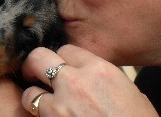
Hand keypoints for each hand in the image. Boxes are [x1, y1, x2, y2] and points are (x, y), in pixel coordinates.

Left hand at [21, 45, 157, 115]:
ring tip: (39, 98)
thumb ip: (104, 78)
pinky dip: (35, 111)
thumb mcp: (129, 92)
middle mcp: (76, 81)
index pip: (67, 49)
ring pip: (31, 89)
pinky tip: (43, 114)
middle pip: (39, 56)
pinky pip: (34, 110)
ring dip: (34, 94)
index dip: (62, 58)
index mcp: (99, 70)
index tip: (62, 66)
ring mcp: (61, 104)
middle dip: (35, 63)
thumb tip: (92, 78)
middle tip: (35, 72)